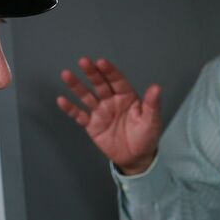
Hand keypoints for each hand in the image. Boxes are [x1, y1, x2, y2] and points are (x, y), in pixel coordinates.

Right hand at [57, 57, 161, 174]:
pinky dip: (70, 108)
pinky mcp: (92, 125)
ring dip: (77, 86)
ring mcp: (100, 112)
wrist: (136, 158)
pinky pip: (79, 115)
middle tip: (83, 61)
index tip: (101, 62)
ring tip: (67, 75)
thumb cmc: (146, 137)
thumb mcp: (152, 121)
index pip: (117, 80)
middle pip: (100, 84)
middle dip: (92, 73)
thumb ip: (152, 104)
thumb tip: (157, 87)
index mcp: (127, 97)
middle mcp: (112, 101)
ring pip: (87, 96)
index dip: (109, 71)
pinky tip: (62, 100)